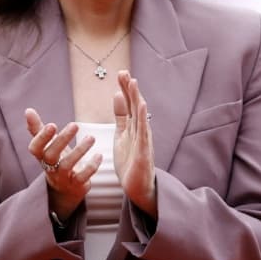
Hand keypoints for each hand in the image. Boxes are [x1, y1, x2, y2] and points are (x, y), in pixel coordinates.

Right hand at [24, 108, 100, 222]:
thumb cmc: (55, 160)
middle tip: (75, 124)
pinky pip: (83, 177)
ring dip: (79, 150)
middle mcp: (49, 167)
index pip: (35, 148)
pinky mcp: (76, 184)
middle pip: (51, 155)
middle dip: (62, 140)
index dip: (42, 138)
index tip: (52, 124)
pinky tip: (99, 155)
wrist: (64, 189)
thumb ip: (37, 128)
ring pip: (67, 165)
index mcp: (41, 156)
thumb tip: (28, 110)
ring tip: (91, 137)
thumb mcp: (46, 145)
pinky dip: (91, 166)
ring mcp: (62, 177)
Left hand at [112, 71, 156, 217]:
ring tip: (133, 83)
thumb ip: (121, 117)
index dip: (125, 89)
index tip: (120, 73)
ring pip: (140, 116)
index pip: (128, 104)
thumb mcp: (122, 135)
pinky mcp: (144, 151)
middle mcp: (140, 131)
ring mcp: (143, 140)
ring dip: (136, 98)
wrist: (137, 187)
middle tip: (124, 72)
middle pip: (135, 106)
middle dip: (130, 89)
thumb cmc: (130, 162)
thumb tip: (117, 95)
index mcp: (133, 127)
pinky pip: (144, 132)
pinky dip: (143, 118)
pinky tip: (143, 106)